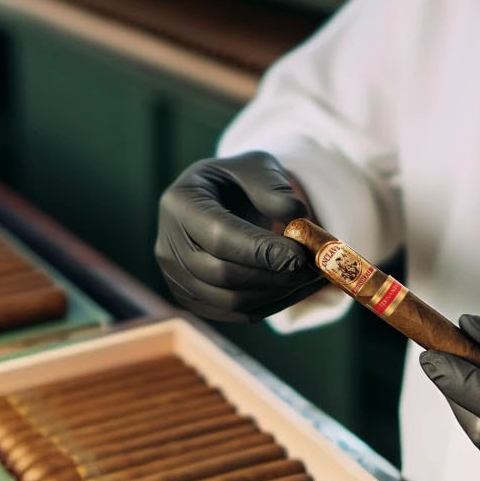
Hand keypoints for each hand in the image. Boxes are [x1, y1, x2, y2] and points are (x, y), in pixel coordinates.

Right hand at [154, 152, 320, 322]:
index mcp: (179, 202)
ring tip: (311, 276)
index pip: (219, 236)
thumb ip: (273, 188)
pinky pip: (235, 313)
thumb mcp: (256, 167)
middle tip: (312, 267)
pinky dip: (271, 305)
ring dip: (276, 293)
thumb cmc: (239, 181)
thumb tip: (296, 216)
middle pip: (221, 274)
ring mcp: (176, 277)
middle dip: (272, 275)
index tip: (299, 255)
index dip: (260, 250)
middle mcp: (167, 244)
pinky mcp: (193, 299)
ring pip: (229, 301)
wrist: (221, 201)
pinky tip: (299, 288)